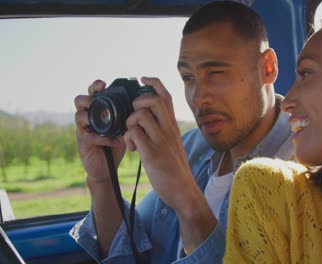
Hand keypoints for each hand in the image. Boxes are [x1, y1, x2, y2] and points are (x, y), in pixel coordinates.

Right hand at [74, 79, 125, 185]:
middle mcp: (87, 118)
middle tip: (97, 101)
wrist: (107, 168)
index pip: (91, 93)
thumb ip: (127, 115)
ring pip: (79, 116)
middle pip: (78, 100)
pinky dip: (104, 138)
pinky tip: (117, 141)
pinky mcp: (83, 144)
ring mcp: (83, 130)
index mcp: (97, 111)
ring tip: (107, 122)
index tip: (104, 84)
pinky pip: (90, 137)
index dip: (95, 86)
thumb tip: (143, 101)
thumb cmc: (116, 144)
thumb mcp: (123, 127)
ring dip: (93, 117)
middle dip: (88, 98)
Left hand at [123, 77, 198, 209]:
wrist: (184, 190)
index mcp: (173, 126)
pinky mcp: (152, 153)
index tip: (142, 79)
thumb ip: (163, 131)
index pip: (166, 96)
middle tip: (134, 118)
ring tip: (132, 137)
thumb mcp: (173, 144)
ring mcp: (161, 140)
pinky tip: (133, 149)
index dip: (153, 82)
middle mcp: (169, 129)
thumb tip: (149, 121)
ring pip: (139, 114)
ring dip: (129, 123)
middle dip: (136, 103)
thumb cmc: (176, 168)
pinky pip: (134, 133)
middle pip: (152, 99)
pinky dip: (128, 138)